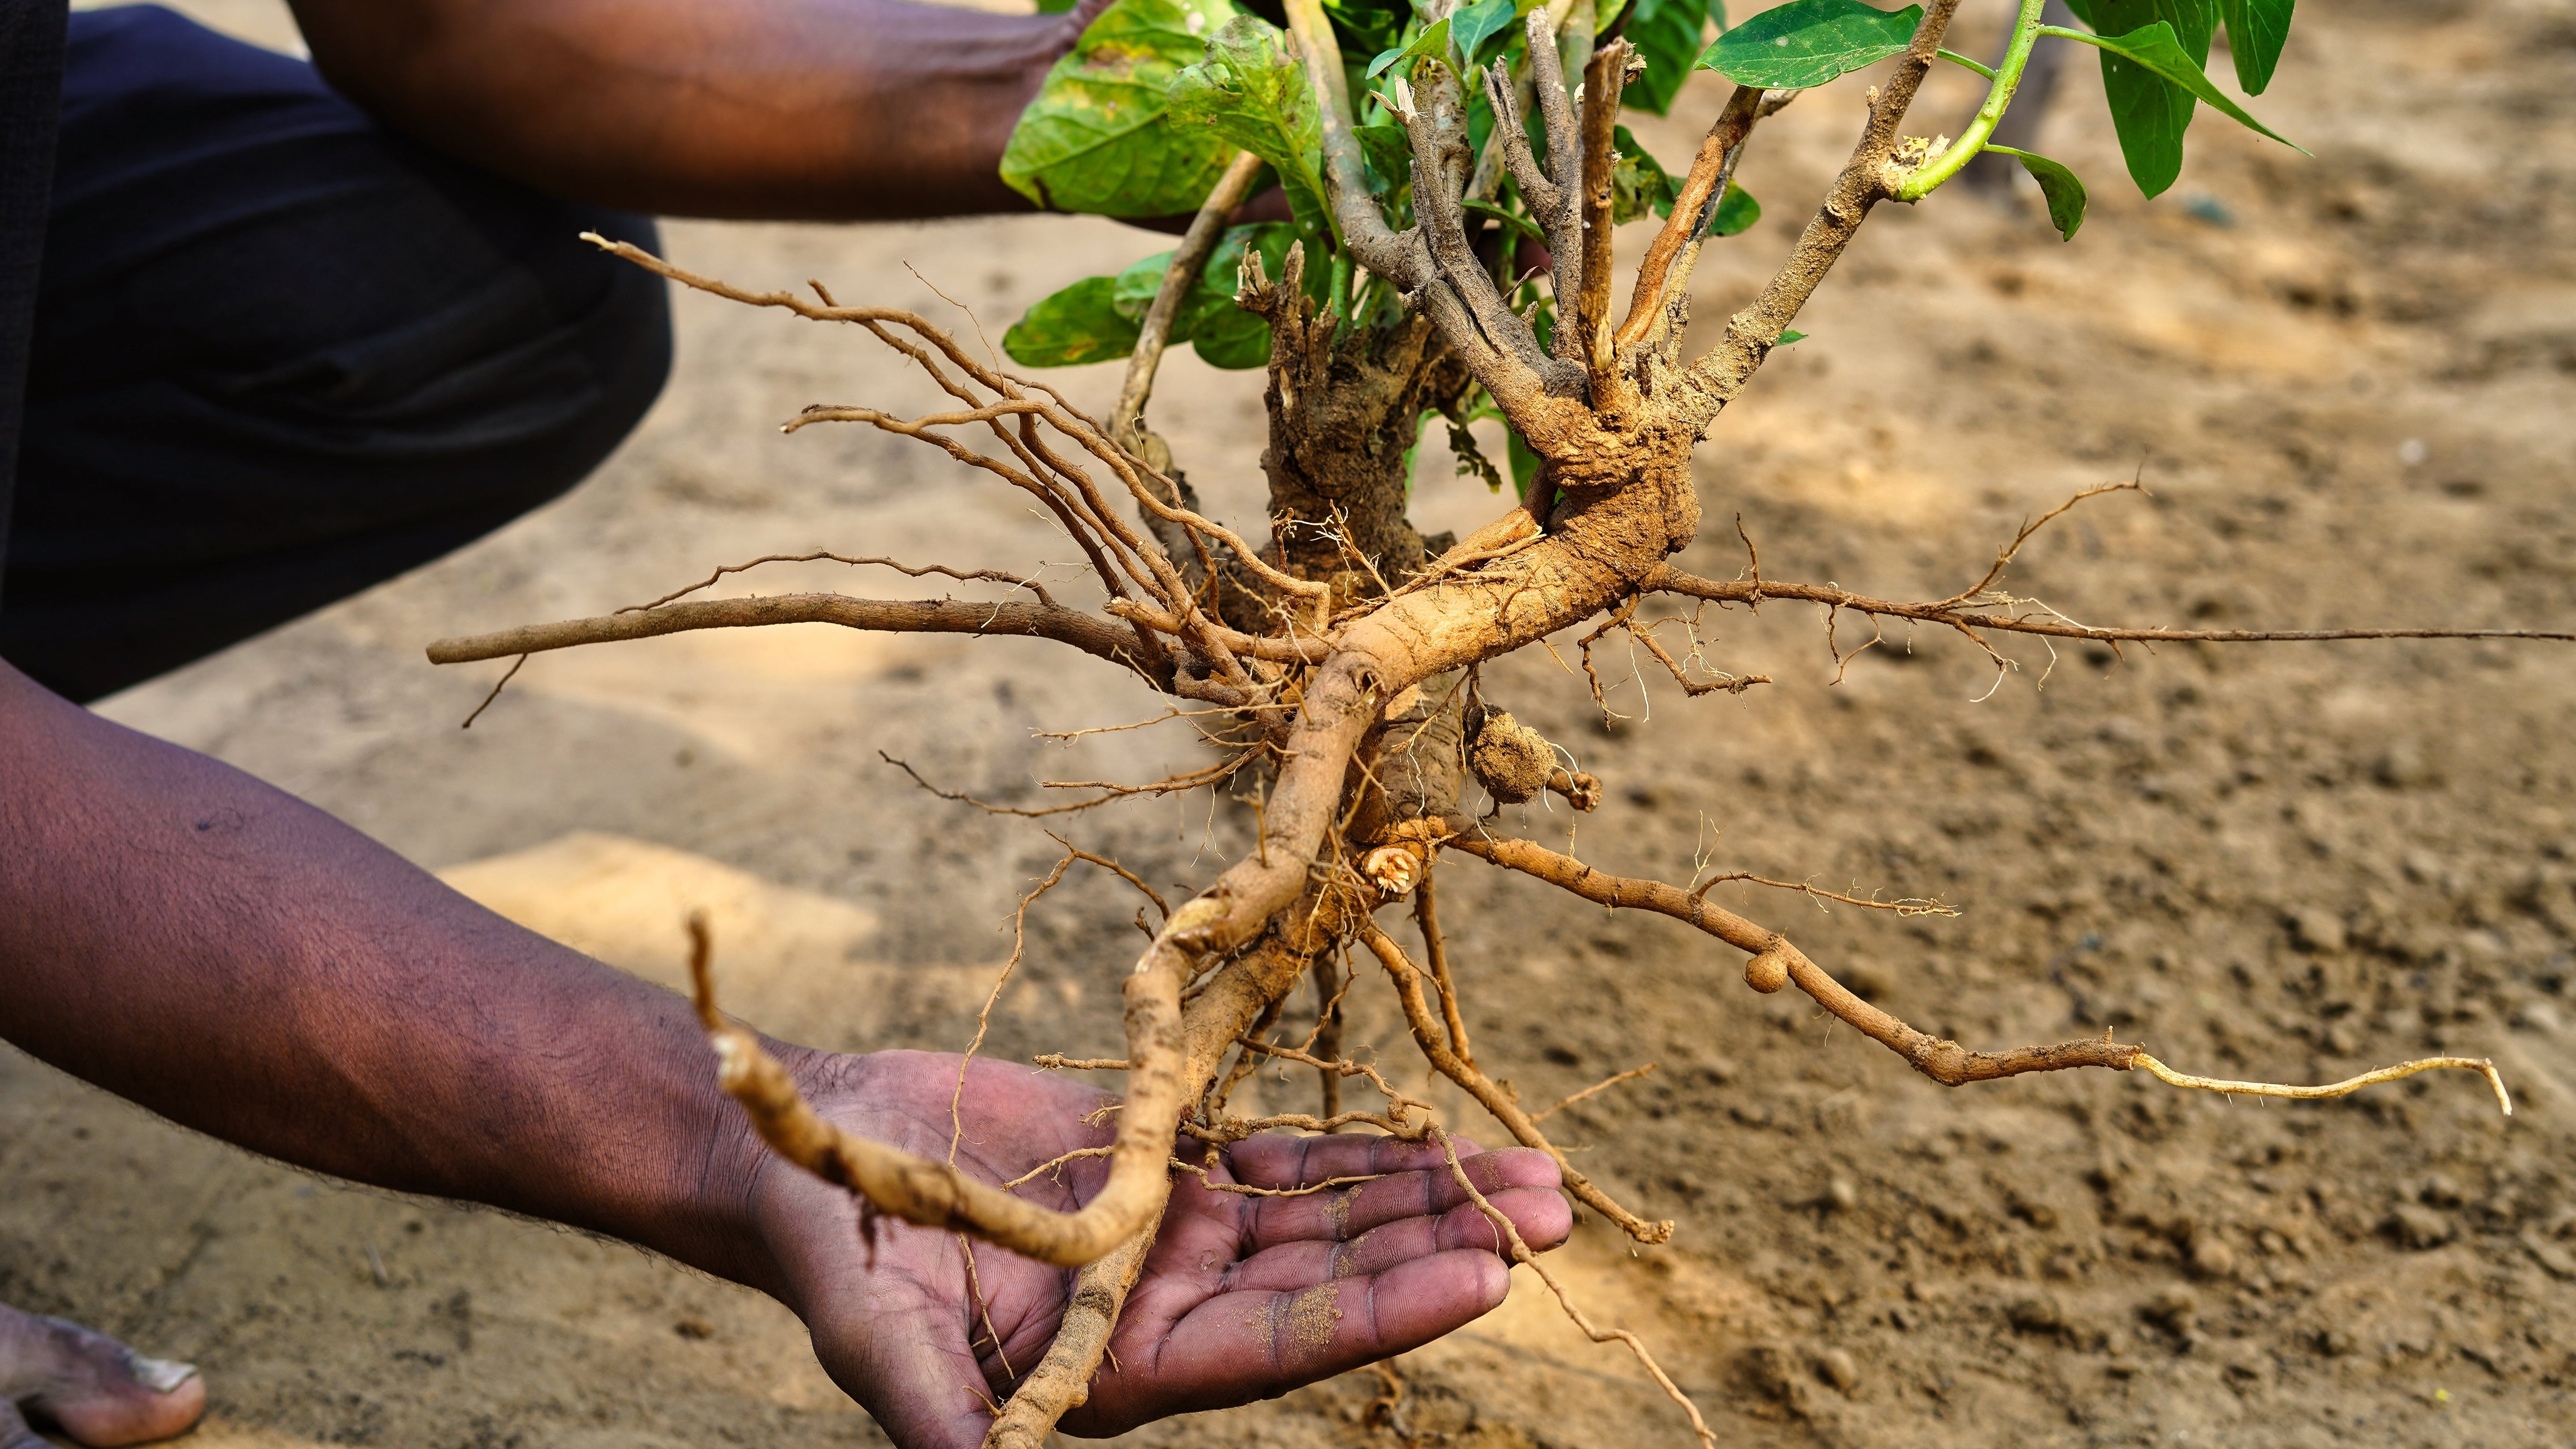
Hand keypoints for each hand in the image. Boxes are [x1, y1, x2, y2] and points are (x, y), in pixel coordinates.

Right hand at [746, 1050, 1571, 1447]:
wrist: (813, 1163)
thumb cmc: (839, 1257)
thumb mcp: (883, 1344)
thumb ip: (945, 1416)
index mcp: (1126, 1370)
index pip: (1281, 1346)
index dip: (1381, 1312)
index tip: (1483, 1276)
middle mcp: (1174, 1310)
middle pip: (1335, 1281)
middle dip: (1444, 1247)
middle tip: (1556, 1215)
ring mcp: (1183, 1235)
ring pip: (1333, 1218)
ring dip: (1432, 1196)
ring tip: (1544, 1176)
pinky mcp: (1174, 1165)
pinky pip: (1292, 1161)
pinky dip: (1369, 1153)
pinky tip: (1451, 1141)